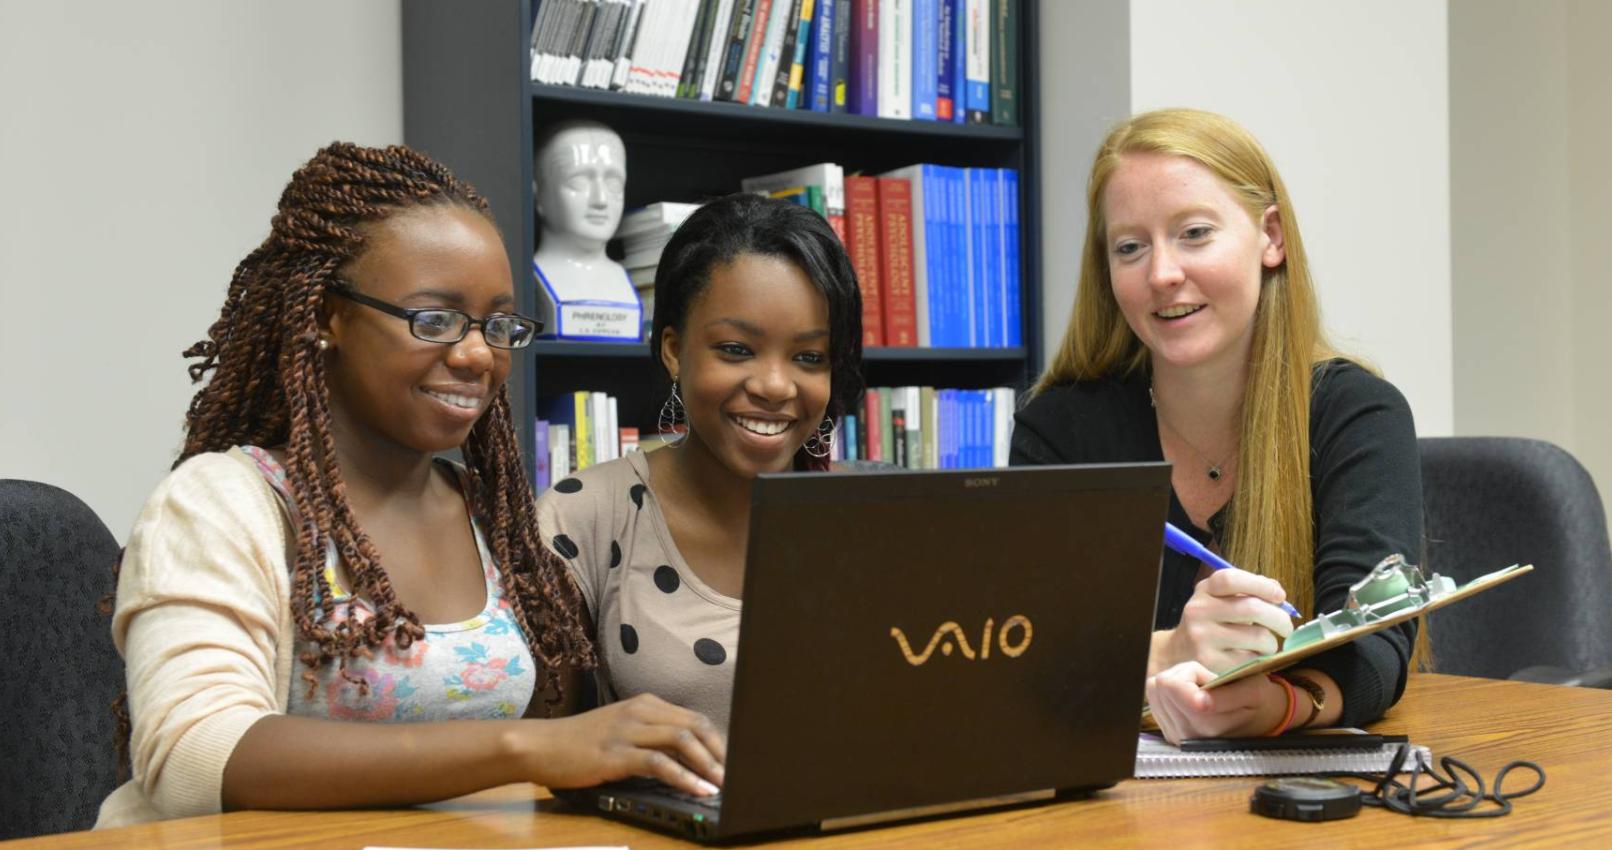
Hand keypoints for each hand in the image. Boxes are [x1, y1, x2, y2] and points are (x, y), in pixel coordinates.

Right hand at [527, 693, 726, 795]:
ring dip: (707, 765)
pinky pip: (659, 763)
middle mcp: (640, 712)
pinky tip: (696, 790)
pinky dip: (684, 777)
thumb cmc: (578, 742)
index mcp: (645, 704)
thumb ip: (649, 735)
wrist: (539, 745)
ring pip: (682, 741)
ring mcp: (628, 731)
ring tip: (721, 785)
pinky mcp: (616, 754)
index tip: (730, 762)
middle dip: (720, 752)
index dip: (717, 741)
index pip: (694, 718)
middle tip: (734, 775)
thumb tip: (686, 757)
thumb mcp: (619, 729)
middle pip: (695, 725)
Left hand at [1145, 662, 1287, 743]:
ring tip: (1202, 691)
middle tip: (1209, 684)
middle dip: (1184, 676)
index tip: (1211, 679)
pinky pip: (1154, 699)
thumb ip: (1225, 696)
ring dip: (1177, 683)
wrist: (1258, 721)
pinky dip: (1171, 692)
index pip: (1170, 686)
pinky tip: (1191, 698)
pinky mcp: (1168, 732)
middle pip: (1160, 684)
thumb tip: (1198, 702)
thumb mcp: (1252, 691)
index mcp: (1207, 726)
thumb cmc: (1256, 701)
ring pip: (1154, 689)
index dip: (1191, 673)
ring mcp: (1175, 736)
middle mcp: (1187, 736)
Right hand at [1154, 568, 1294, 673]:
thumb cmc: (1212, 620)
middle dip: (1279, 618)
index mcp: (1205, 589)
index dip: (1262, 586)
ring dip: (1271, 642)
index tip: (1280, 596)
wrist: (1181, 649)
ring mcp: (1202, 637)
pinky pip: (1250, 659)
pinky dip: (1260, 658)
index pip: (1232, 580)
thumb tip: (1276, 590)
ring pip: (1257, 637)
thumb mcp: (1223, 597)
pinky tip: (1255, 656)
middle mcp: (1199, 610)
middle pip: (1252, 608)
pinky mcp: (1209, 661)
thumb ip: (1249, 589)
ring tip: (1267, 643)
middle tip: (1286, 627)